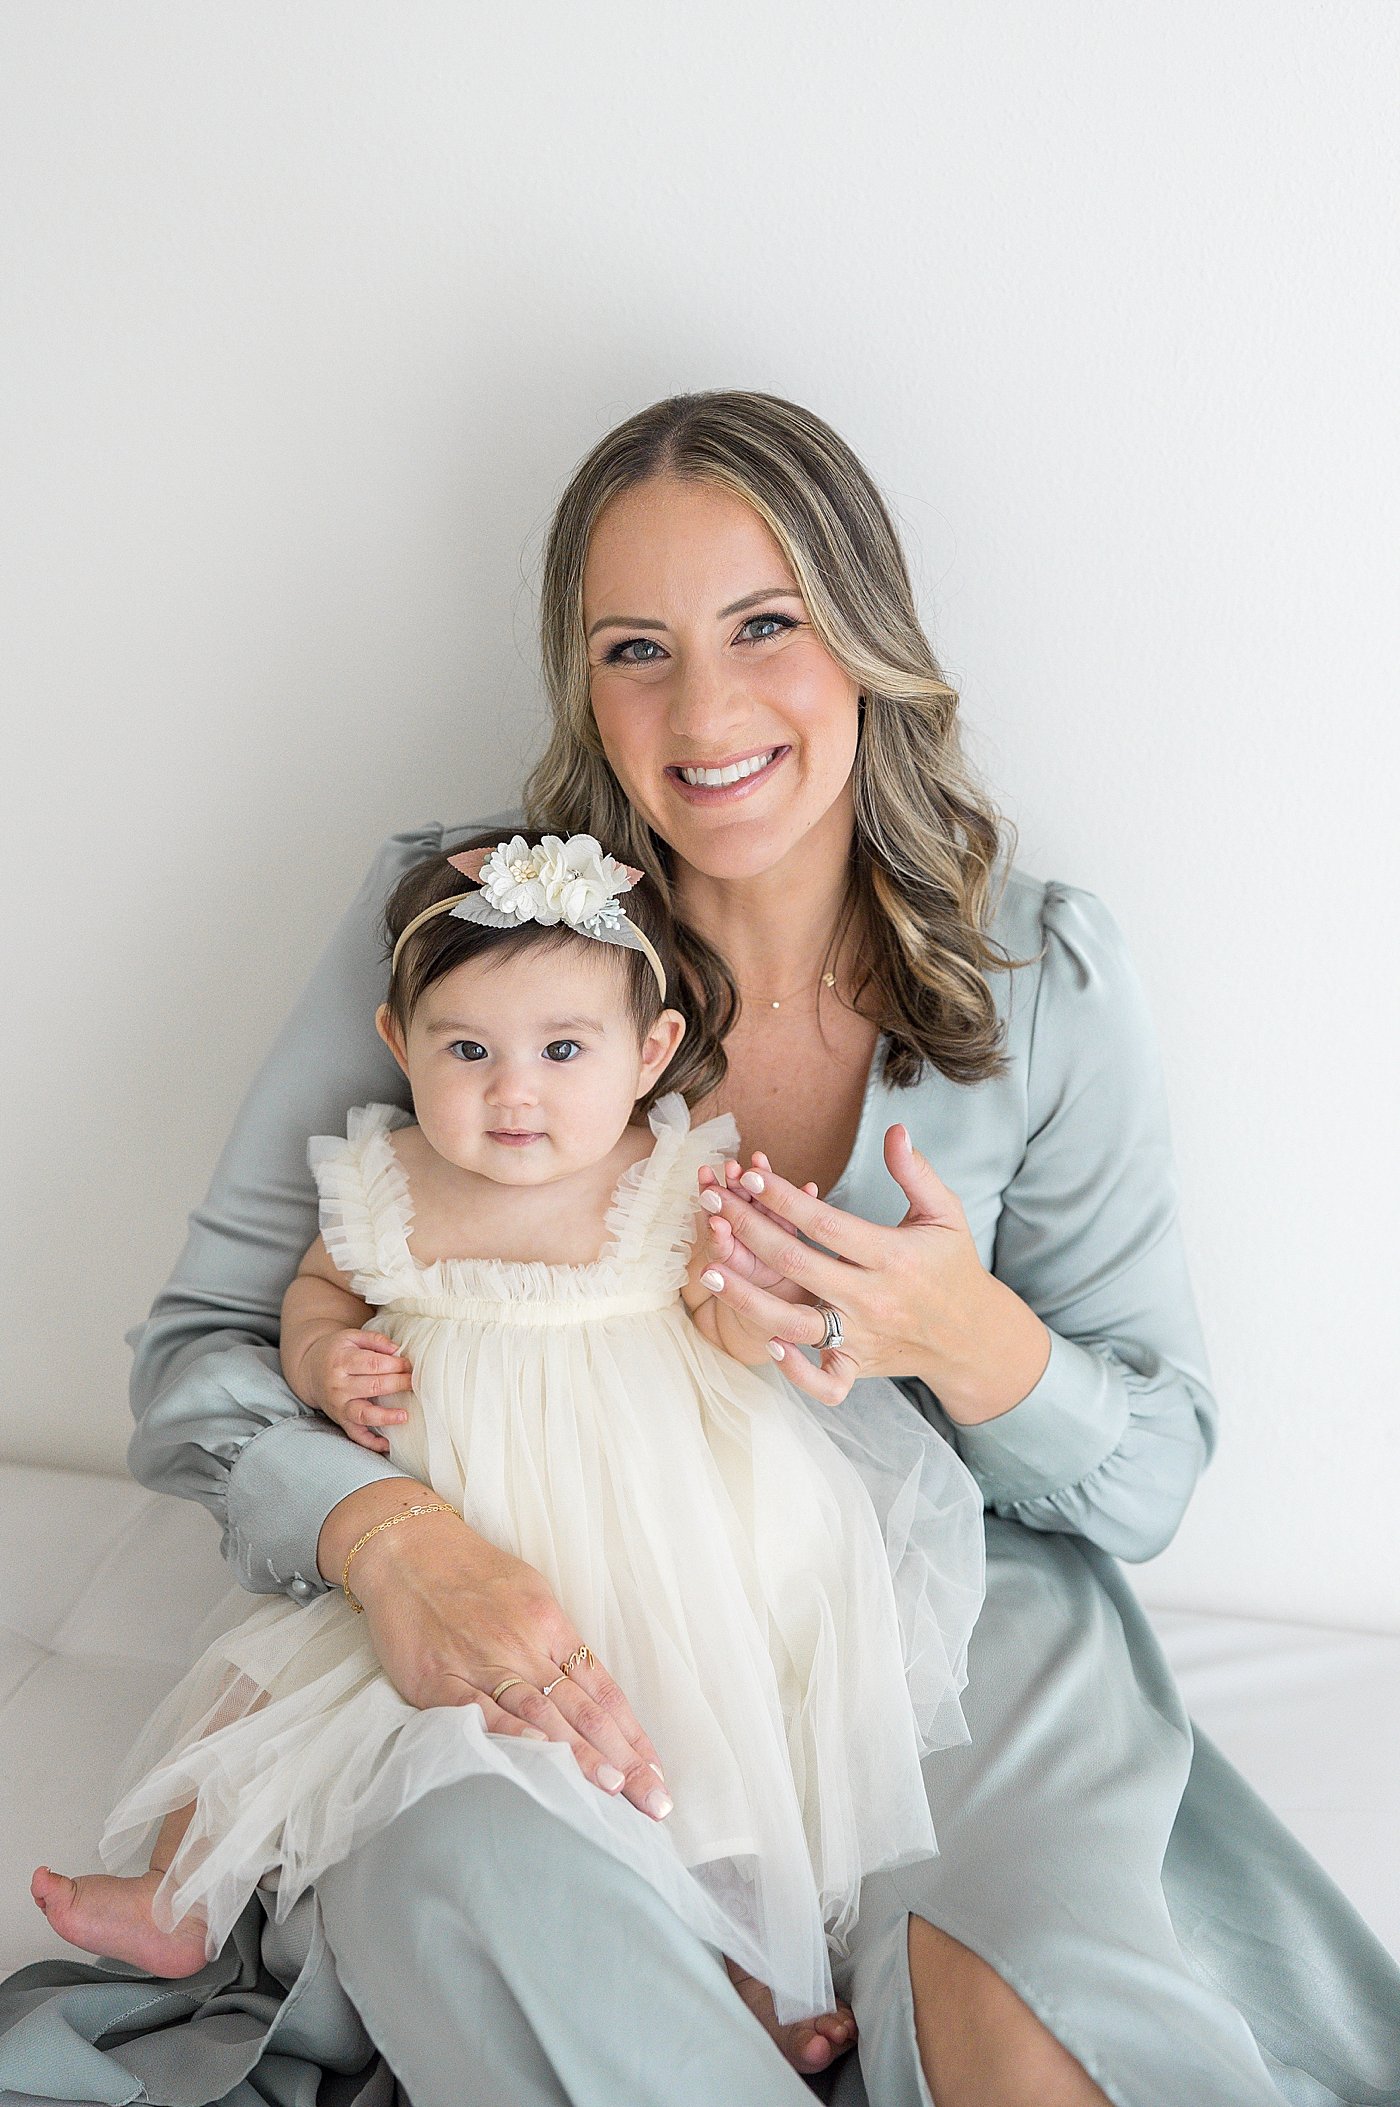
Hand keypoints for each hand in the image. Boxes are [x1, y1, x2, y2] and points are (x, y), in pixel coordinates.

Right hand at [300, 1328, 413, 1452]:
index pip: (373, 1364)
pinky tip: (388, 1444)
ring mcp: (339, 1406)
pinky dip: (371, 1443)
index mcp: (341, 1362)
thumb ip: (374, 1340)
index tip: (410, 1365)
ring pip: (363, 1414)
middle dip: (398, 1384)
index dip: (395, 1365)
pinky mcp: (341, 1420)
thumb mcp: (351, 1337)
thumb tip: (396, 1349)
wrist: (310, 1371)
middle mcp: (338, 1386)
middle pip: (373, 1386)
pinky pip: (356, 1435)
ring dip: (385, 1416)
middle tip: (414, 1382)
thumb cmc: (337, 1352)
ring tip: (405, 1415)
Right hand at [322, 1489, 671, 1820]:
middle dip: (623, 1759)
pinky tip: (539, 1763)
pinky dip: (513, 1737)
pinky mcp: (439, 1680)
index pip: (603, 1690)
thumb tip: (588, 1687)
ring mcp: (483, 1663)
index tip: (658, 1772)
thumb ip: (556, 1642)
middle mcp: (525, 1646)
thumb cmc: (472, 1572)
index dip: (633, 1734)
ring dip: (580, 1757)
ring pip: (542, 1716)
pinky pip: (480, 1713)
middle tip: (654, 1801)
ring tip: (614, 1789)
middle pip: (584, 1710)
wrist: (406, 1550)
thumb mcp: (529, 1593)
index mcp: (551, 1625)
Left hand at [697, 1125, 1049, 1417]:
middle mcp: (873, 1300)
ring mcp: (863, 1338)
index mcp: (893, 1257)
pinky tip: (765, 1342)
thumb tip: (896, 1130)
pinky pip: (823, 1383)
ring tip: (709, 1271)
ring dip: (747, 1299)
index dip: (783, 1198)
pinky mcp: (858, 1368)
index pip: (825, 1224)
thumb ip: (916, 1173)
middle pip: (798, 1266)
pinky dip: (794, 1369)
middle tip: (712, 1202)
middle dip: (748, 1231)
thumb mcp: (945, 1213)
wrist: (972, 1336)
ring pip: (795, 1325)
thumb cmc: (951, 1266)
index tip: (750, 1175)